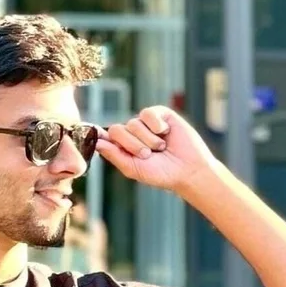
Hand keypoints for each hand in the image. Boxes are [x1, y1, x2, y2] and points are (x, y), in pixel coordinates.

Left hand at [95, 106, 217, 193]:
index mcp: (122, 147)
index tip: (97, 137)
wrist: (188, 170)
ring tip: (160, 148)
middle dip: (131, 144)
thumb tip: (97, 143)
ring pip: (133, 123)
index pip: (105, 137)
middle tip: (147, 155)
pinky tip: (166, 133)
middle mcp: (132, 134)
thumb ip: (114, 155)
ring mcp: (145, 123)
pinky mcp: (160, 114)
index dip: (101, 136)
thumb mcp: (133, 168)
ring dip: (148, 139)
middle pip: (117, 130)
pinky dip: (156, 125)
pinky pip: (148, 113)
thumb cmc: (161, 173)